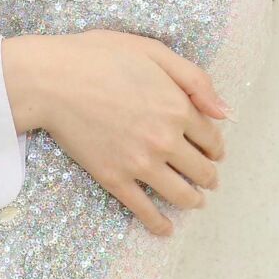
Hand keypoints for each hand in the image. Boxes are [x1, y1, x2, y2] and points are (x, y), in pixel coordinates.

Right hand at [35, 29, 231, 236]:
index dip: (216, 145)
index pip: (211, 137)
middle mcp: (165, 140)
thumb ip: (194, 79)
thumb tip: (225, 112)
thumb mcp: (153, 51)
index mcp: (177, 107)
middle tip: (207, 176)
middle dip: (209, 175)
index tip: (213, 149)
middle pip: (202, 170)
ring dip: (195, 200)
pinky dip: (160, 224)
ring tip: (195, 200)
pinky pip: (146, 212)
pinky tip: (166, 227)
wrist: (54, 79)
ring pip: (182, 195)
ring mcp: (140, 164)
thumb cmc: (101, 57)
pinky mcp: (115, 180)